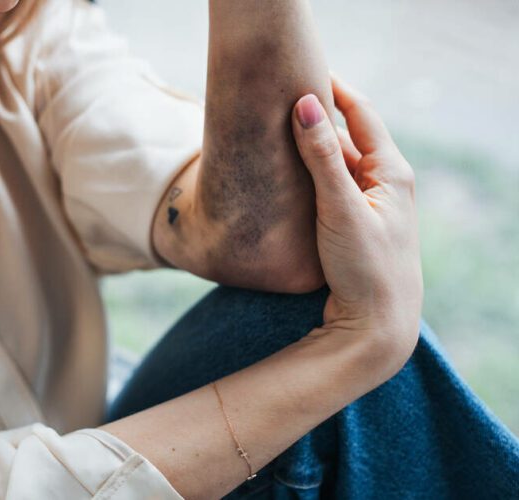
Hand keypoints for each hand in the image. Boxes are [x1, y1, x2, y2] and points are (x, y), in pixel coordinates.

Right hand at [291, 75, 422, 356]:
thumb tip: (306, 104)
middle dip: (313, 118)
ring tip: (271, 133)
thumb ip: (321, 156)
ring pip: (334, 163)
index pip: (361, 113)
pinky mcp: (353, 222)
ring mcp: (368, 203)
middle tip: (276, 100)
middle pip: (345, 136)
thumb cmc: (365, 268)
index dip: (332, 88)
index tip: (301, 69)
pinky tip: (283, 177)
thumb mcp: (340, 208)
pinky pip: (328, 187)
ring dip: (307, 149)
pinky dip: (307, 176)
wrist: (376, 327)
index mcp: (391, 171)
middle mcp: (383, 182)